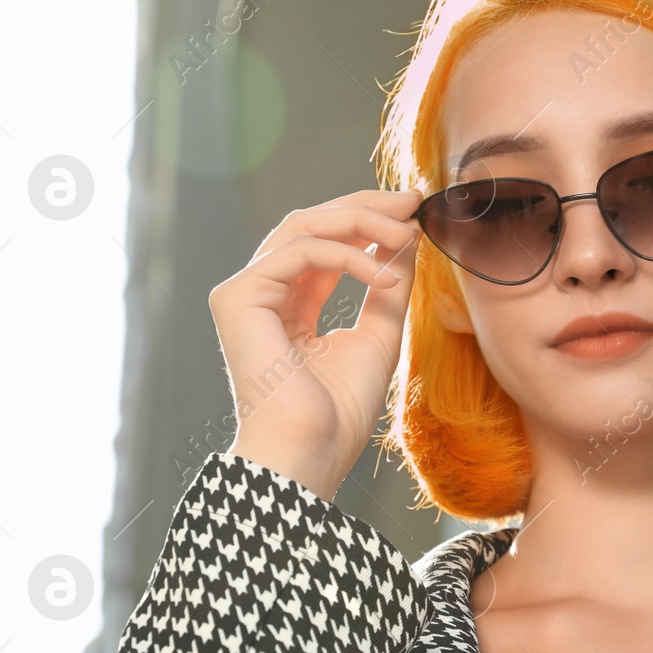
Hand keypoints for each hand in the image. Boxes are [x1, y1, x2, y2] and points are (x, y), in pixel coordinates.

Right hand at [208, 189, 421, 498]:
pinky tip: (385, 276)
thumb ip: (387, 284)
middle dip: (366, 206)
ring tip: (407, 234)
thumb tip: (407, 237)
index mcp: (290, 303)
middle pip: (311, 222)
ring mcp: (245, 292)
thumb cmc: (339, 412)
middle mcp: (263, 292)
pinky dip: (349, 257)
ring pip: (304, 226)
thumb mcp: (379, 333)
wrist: (310, 452)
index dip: (369, 220)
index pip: (326, 241)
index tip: (414, 209)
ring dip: (363, 223)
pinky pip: (300, 252)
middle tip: (413, 200)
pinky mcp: (238, 297)